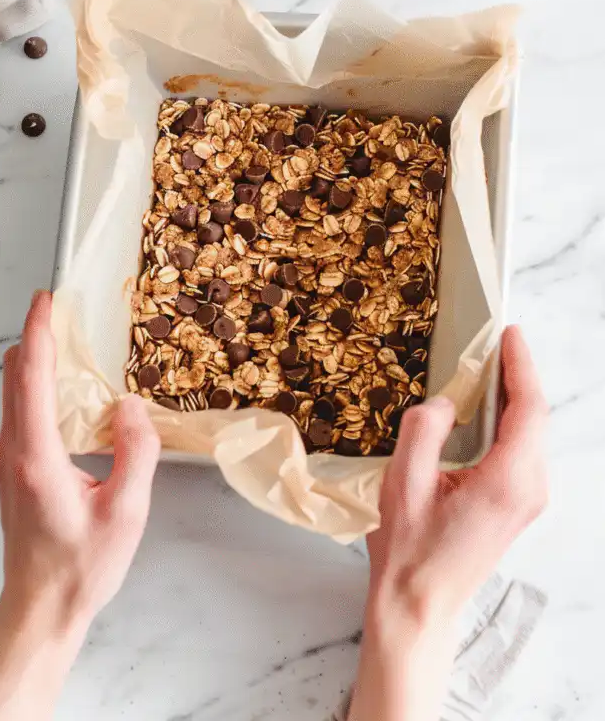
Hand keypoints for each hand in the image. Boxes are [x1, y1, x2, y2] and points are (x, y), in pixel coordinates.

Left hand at [0, 291, 159, 720]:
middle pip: (14, 376)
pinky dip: (39, 388)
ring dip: (39, 363)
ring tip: (71, 344)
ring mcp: (9, 461)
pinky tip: (69, 392)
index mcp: (37, 457)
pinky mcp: (15, 470)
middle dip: (37, 338)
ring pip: (14, 394)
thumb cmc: (80, 568)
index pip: (30, 377)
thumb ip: (135, 453)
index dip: (38, 333)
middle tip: (66, 313)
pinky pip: (22, 413)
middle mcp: (14, 452)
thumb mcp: (126, 513)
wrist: (41, 608)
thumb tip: (130, 407)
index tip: (46, 300)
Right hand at [349, 326, 547, 720]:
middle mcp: (528, 489)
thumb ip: (423, 430)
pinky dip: (508, 422)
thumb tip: (443, 402)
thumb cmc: (408, 550)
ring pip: (531, 434)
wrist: (419, 605)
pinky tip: (483, 410)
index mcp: (507, 480)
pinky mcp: (517, 506)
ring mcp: (528, 500)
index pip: (528, 409)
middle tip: (491, 343)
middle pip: (534, 418)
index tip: (510, 333)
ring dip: (513, 398)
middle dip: (516, 376)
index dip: (521, 365)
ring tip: (485, 368)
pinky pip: (522, 451)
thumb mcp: (402, 482)